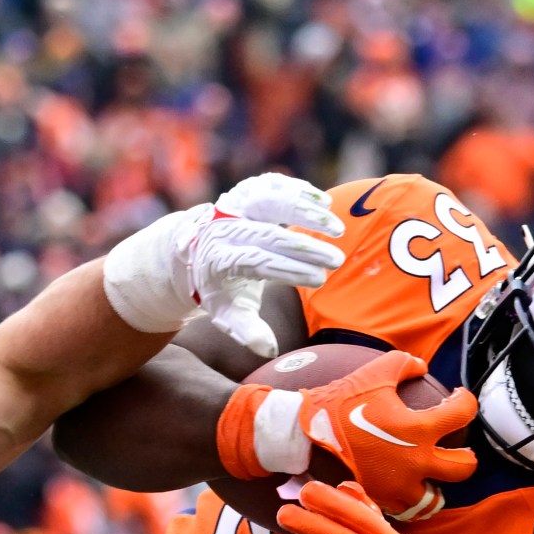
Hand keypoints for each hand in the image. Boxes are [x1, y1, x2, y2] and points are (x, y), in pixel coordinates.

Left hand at [102, 173, 342, 353]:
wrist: (196, 248)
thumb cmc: (219, 286)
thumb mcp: (226, 312)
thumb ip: (245, 330)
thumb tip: (267, 350)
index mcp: (218, 258)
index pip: (257, 262)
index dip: (290, 270)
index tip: (320, 280)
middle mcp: (224, 227)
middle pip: (268, 232)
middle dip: (306, 246)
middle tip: (337, 261)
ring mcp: (234, 203)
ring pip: (270, 197)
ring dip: (306, 210)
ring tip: (336, 228)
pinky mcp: (246, 188)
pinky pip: (273, 182)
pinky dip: (299, 189)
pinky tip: (325, 202)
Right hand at [222, 349, 477, 517]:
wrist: (305, 436)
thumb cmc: (339, 403)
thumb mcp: (374, 372)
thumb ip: (404, 364)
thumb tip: (421, 367)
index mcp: (418, 430)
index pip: (464, 414)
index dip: (467, 401)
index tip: (458, 399)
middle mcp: (415, 463)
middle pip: (464, 468)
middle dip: (466, 456)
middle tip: (458, 448)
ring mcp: (397, 487)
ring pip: (434, 499)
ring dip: (437, 487)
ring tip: (430, 478)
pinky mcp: (379, 501)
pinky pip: (403, 509)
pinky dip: (407, 500)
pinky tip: (401, 488)